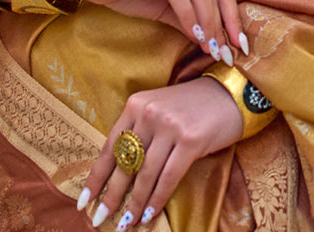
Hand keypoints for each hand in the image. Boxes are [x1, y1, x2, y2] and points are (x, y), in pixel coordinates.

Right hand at [47, 0, 244, 59]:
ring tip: (211, 50)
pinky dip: (188, 15)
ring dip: (208, 24)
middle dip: (224, 24)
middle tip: (228, 54)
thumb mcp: (164, 7)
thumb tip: (215, 43)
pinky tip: (193, 35)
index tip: (239, 46)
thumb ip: (189, 18)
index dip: (232, 16)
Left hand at [78, 77, 242, 226]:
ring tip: (127, 224)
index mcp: (136, 105)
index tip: (84, 202)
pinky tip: (150, 214)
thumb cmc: (191, 107)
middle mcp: (150, 113)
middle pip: (125, 163)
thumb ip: (140, 133)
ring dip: (135, 204)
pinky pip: (168, 177)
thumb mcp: (159, 111)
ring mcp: (170, 126)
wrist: (229, 94)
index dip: (96, 177)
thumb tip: (119, 174)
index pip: (109, 146)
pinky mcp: (190, 140)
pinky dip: (157, 199)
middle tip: (100, 219)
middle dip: (111, 196)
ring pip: (146, 174)